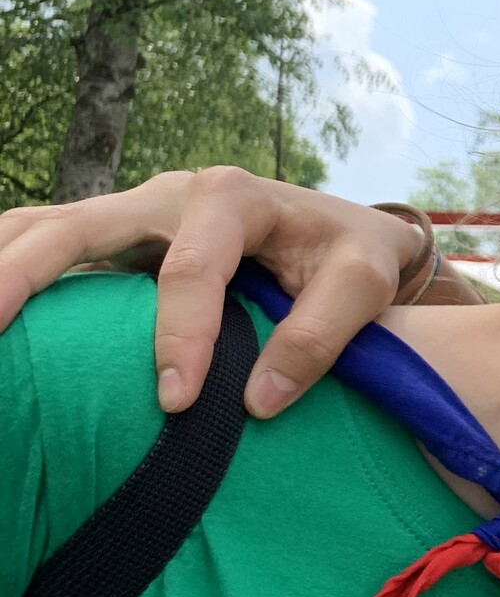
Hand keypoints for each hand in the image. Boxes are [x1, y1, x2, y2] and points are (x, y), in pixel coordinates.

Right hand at [0, 168, 420, 417]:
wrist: (348, 231)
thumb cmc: (355, 254)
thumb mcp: (366, 283)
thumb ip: (321, 337)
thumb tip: (257, 401)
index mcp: (231, 197)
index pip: (190, 270)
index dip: (180, 338)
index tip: (176, 402)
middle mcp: (168, 194)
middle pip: (74, 228)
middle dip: (21, 278)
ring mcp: (133, 213)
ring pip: (41, 227)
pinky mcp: (117, 237)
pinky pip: (49, 245)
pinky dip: (11, 270)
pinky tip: (0, 319)